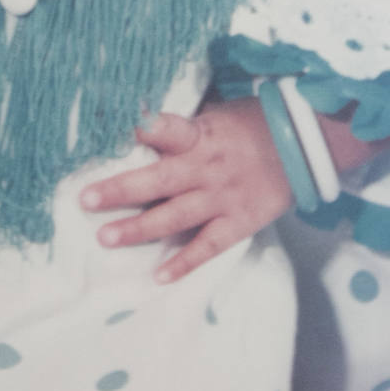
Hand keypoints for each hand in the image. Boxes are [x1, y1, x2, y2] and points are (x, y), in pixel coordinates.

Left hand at [79, 98, 292, 283]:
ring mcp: (222, 198)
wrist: (304, 146)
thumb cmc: (250, 123)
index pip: (165, 128)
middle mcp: (207, 167)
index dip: (137, 129)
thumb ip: (182, 127)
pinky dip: (184, 263)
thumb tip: (137, 124)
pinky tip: (158, 276)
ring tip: (105, 238)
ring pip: (174, 216)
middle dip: (120, 190)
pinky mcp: (238, 223)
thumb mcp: (215, 114)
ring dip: (138, 229)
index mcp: (200, 134)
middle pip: (158, 180)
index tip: (105, 133)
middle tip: (85, 200)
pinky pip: (207, 247)